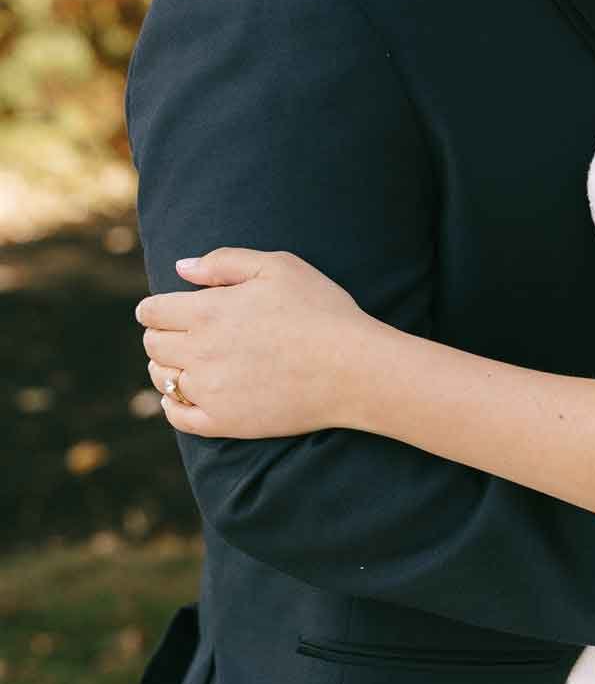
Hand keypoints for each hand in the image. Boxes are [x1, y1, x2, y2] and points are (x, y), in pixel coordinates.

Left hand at [137, 248, 370, 438]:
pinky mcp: (223, 421)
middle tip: (179, 331)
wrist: (352, 368)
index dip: (154, 307)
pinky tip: (182, 394)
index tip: (161, 308)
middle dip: (160, 334)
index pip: (152, 311)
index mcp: (208, 312)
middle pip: (153, 345)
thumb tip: (181, 267)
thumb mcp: (279, 267)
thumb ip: (225, 262)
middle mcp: (200, 352)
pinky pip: (177, 416)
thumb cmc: (320, 309)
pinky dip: (172, 403)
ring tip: (183, 360)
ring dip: (165, 366)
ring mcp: (210, 391)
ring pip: (161, 379)